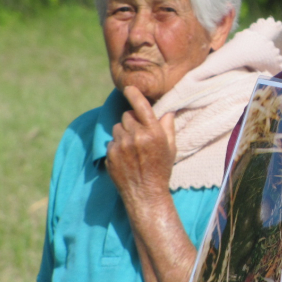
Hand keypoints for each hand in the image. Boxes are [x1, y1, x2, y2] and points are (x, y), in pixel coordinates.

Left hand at [107, 85, 176, 206]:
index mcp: (153, 133)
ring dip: (123, 132)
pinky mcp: (110, 154)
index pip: (141, 106)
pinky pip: (111, 141)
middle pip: (127, 116)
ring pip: (117, 127)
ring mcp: (121, 146)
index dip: (134, 94)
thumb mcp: (171, 148)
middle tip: (139, 132)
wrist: (145, 193)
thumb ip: (167, 127)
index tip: (128, 88)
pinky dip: (117, 145)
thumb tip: (167, 111)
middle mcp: (136, 136)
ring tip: (132, 146)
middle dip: (132, 120)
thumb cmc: (161, 170)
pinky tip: (125, 156)